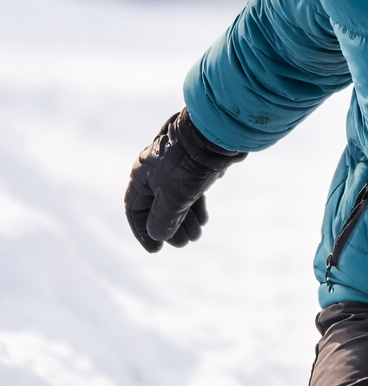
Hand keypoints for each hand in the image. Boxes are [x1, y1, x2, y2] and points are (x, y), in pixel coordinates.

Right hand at [125, 109, 245, 252]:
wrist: (215, 135)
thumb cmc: (188, 165)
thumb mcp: (173, 198)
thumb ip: (163, 219)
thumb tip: (158, 235)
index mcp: (141, 177)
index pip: (135, 209)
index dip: (142, 231)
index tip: (155, 250)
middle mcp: (155, 173)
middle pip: (157, 208)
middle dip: (169, 229)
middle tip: (182, 243)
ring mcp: (175, 170)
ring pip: (175, 201)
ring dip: (184, 221)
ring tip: (195, 236)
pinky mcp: (194, 168)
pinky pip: (189, 193)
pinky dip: (194, 208)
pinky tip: (203, 221)